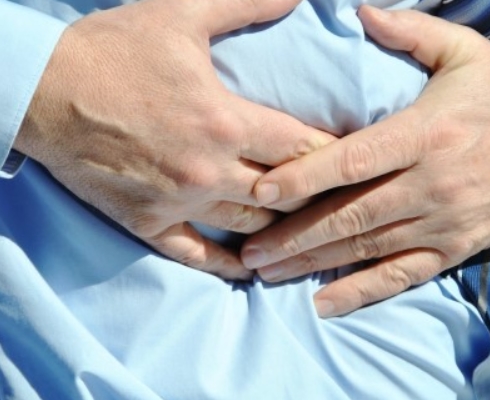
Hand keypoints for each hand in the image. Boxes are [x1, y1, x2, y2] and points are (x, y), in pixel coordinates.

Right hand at [15, 0, 333, 278]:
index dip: (333, 153)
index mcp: (223, 121)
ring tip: (304, 224)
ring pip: (250, 226)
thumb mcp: (181, 14)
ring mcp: (178, 202)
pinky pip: (198, 256)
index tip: (353, 159)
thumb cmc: (113, 51)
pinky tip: (253, 267)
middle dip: (315, 192)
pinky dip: (229, 264)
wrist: (42, 90)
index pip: (300, 146)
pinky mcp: (148, 223)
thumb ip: (245, 4)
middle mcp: (208, 170)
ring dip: (281, 226)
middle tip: (338, 194)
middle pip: (283, 192)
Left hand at [241, 7, 489, 314]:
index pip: (354, 161)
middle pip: (350, 215)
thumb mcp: (469, 52)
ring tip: (266, 273)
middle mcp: (431, 184)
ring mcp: (442, 223)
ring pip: (367, 249)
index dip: (304, 177)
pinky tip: (323, 304)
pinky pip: (401, 276)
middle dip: (294, 234)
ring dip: (313, 263)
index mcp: (427, 134)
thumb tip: (360, 12)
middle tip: (248, 249)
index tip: (261, 192)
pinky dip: (361, 292)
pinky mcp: (453, 249)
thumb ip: (413, 32)